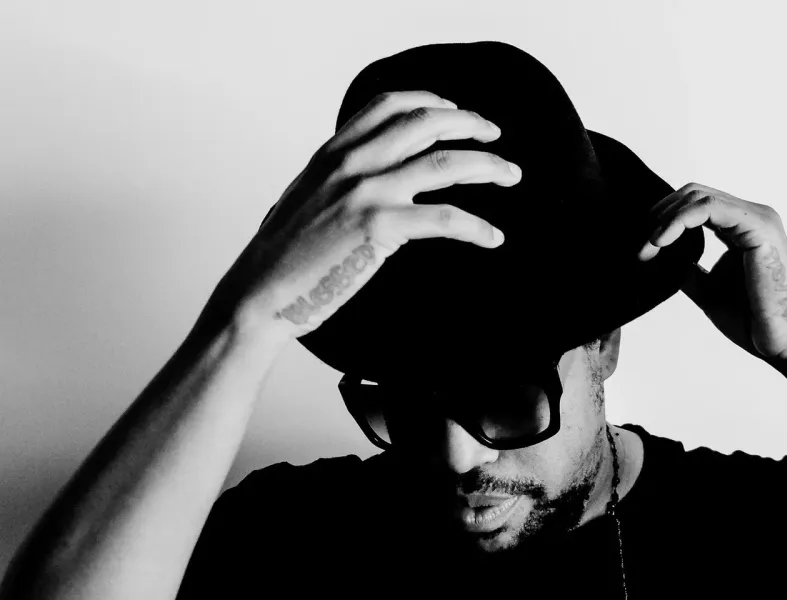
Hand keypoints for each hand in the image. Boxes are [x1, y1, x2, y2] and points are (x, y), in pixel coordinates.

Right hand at [200, 90, 521, 343]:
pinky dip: (477, 226)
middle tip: (496, 137)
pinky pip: (444, 218)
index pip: (387, 105)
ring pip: (445, 164)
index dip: (431, 102)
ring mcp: (364, 193)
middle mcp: (350, 164)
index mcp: (332, 154)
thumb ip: (338, 181)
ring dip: (488, 166)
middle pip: (425, 122)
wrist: (260, 295)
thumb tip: (368, 180)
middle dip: (470, 123)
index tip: (457, 112)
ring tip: (511, 175)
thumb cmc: (284, 259)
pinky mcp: (377, 229)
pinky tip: (493, 236)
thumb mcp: (306, 201)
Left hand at [637, 183, 786, 362]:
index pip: (695, 204)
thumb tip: (661, 258)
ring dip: (664, 218)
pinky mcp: (759, 227)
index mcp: (742, 227)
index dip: (663, 219)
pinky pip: (709, 208)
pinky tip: (661, 241)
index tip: (642, 250)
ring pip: (697, 195)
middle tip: (640, 248)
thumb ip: (689, 269)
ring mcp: (758, 218)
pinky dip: (678, 220)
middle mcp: (751, 216)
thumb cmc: (754, 321)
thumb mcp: (708, 290)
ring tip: (647, 247)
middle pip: (692, 193)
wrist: (786, 343)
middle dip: (659, 215)